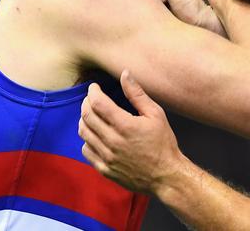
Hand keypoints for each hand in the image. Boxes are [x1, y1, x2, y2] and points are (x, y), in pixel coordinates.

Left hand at [79, 71, 181, 194]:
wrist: (166, 175)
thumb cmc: (163, 143)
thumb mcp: (156, 114)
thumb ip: (137, 94)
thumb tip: (125, 74)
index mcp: (126, 126)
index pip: (98, 103)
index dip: (93, 91)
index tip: (95, 87)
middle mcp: (113, 141)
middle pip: (87, 116)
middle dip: (86, 102)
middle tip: (91, 98)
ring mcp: (107, 157)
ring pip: (84, 132)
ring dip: (84, 119)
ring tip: (91, 113)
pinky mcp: (104, 169)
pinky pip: (86, 150)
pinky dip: (87, 139)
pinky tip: (95, 134)